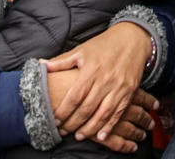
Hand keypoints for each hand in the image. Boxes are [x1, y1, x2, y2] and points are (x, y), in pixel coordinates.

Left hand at [46, 21, 153, 143]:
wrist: (133, 39)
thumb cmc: (104, 44)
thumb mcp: (82, 50)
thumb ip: (62, 61)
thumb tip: (41, 65)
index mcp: (91, 69)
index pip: (75, 96)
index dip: (64, 111)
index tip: (55, 120)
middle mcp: (105, 79)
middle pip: (87, 108)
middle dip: (73, 123)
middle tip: (64, 131)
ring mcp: (119, 87)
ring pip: (103, 114)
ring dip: (90, 128)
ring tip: (79, 136)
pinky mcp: (129, 91)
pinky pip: (118, 113)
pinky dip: (110, 126)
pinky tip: (101, 136)